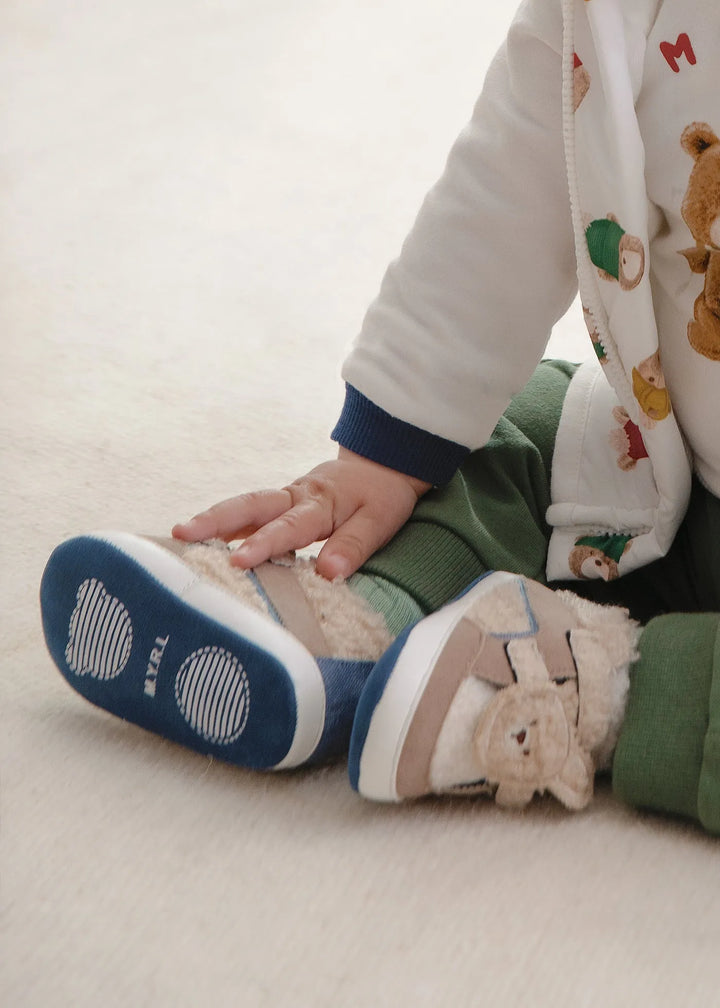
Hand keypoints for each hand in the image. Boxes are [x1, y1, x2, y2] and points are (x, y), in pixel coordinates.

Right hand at [172, 448, 430, 579]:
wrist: (384, 465)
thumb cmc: (381, 496)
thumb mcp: (379, 520)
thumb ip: (354, 545)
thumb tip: (328, 573)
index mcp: (319, 503)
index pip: (288, 526)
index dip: (263, 543)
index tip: (238, 560)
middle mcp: (294, 497)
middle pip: (250, 506)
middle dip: (215, 521)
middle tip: (182, 535)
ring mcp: (283, 500)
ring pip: (243, 508)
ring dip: (211, 521)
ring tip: (178, 538)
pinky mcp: (279, 506)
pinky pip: (248, 515)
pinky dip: (223, 527)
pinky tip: (201, 544)